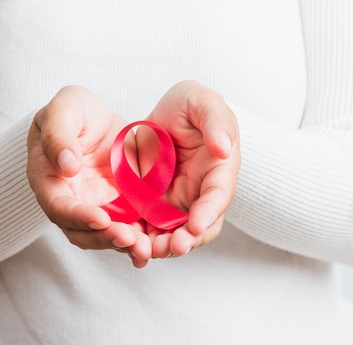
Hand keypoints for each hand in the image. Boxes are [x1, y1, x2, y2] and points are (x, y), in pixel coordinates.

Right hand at [27, 86, 150, 267]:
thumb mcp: (64, 109)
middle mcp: (70, 201)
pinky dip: (141, 238)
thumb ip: (58, 135)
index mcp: (49, 180)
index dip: (78, 216)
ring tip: (146, 246)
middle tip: (130, 239)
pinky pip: (129, 227)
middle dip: (105, 238)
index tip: (101, 218)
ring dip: (124, 244)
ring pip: (106, 234)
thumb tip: (66, 166)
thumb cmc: (72, 110)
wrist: (96, 117)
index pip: (58, 207)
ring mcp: (95, 207)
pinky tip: (157, 245)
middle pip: (82, 231)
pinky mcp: (119, 206)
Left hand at [139, 81, 239, 257]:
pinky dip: (141, 239)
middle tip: (171, 247)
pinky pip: (148, 227)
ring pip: (173, 232)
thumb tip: (224, 150)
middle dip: (186, 239)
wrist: (163, 113)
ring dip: (162, 246)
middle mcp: (200, 192)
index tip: (196, 225)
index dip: (209, 213)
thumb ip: (216, 122)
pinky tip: (129, 245)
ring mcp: (177, 201)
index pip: (218, 196)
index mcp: (218, 170)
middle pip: (198, 225)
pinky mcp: (153, 204)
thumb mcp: (202, 101)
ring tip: (147, 251)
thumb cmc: (189, 104)